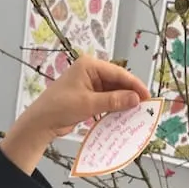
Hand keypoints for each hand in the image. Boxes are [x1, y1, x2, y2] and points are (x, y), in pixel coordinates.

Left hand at [0, 56, 150, 173]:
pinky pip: (106, 99)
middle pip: (117, 81)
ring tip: (135, 112)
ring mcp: (89, 83)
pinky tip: (122, 114)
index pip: (118, 73)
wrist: (41, 122)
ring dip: (123, 101)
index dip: (134, 85)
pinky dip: (114, 106)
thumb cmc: (60, 107)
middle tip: (144, 107)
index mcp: (89, 65)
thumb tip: (135, 99)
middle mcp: (90, 71)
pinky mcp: (88, 96)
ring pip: (113, 91)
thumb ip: (114, 100)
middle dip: (130, 94)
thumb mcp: (89, 104)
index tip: (147, 97)